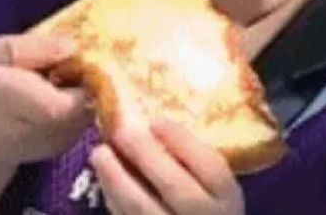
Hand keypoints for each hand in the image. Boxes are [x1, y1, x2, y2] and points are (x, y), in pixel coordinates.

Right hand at [0, 32, 94, 167]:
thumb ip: (34, 48)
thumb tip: (72, 46)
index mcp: (38, 106)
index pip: (85, 90)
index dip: (87, 69)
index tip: (73, 55)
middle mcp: (55, 130)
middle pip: (93, 97)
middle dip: (87, 77)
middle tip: (66, 63)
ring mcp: (62, 142)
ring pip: (91, 107)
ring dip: (82, 89)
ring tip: (57, 77)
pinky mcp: (64, 147)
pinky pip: (83, 118)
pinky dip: (77, 103)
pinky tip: (56, 93)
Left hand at [89, 117, 244, 214]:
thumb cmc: (205, 204)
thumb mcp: (211, 183)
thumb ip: (193, 158)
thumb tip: (154, 121)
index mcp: (226, 196)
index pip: (210, 167)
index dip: (183, 141)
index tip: (156, 119)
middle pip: (176, 187)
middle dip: (146, 156)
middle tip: (121, 131)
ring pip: (144, 210)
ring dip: (117, 180)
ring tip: (99, 152)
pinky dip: (114, 201)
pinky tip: (105, 180)